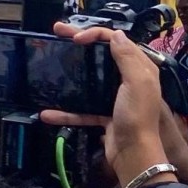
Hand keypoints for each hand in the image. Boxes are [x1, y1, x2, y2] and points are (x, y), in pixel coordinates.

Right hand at [41, 23, 174, 187]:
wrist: (134, 154)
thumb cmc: (137, 116)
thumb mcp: (136, 83)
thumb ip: (127, 58)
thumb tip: (116, 33)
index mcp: (140, 68)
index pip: (117, 41)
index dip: (96, 34)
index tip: (75, 38)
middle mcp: (128, 79)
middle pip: (101, 56)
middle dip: (80, 45)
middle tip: (57, 33)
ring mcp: (114, 97)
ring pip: (90, 81)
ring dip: (70, 75)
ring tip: (48, 65)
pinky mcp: (104, 115)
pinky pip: (82, 109)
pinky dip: (66, 111)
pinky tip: (47, 112)